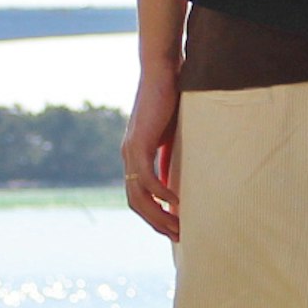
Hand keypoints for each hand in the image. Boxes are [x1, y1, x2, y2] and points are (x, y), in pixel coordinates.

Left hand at [123, 63, 181, 239]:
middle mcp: (128, 157)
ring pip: (139, 196)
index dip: (153, 216)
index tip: (173, 228)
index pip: (138, 197)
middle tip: (178, 236)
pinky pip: (148, 179)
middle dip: (156, 223)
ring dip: (158, 215)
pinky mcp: (139, 143)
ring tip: (178, 227)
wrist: (162, 71)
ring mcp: (131, 151)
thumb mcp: (170, 136)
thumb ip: (168, 158)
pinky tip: (176, 203)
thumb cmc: (170, 99)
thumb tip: (173, 182)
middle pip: (135, 203)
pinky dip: (161, 195)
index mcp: (134, 156)